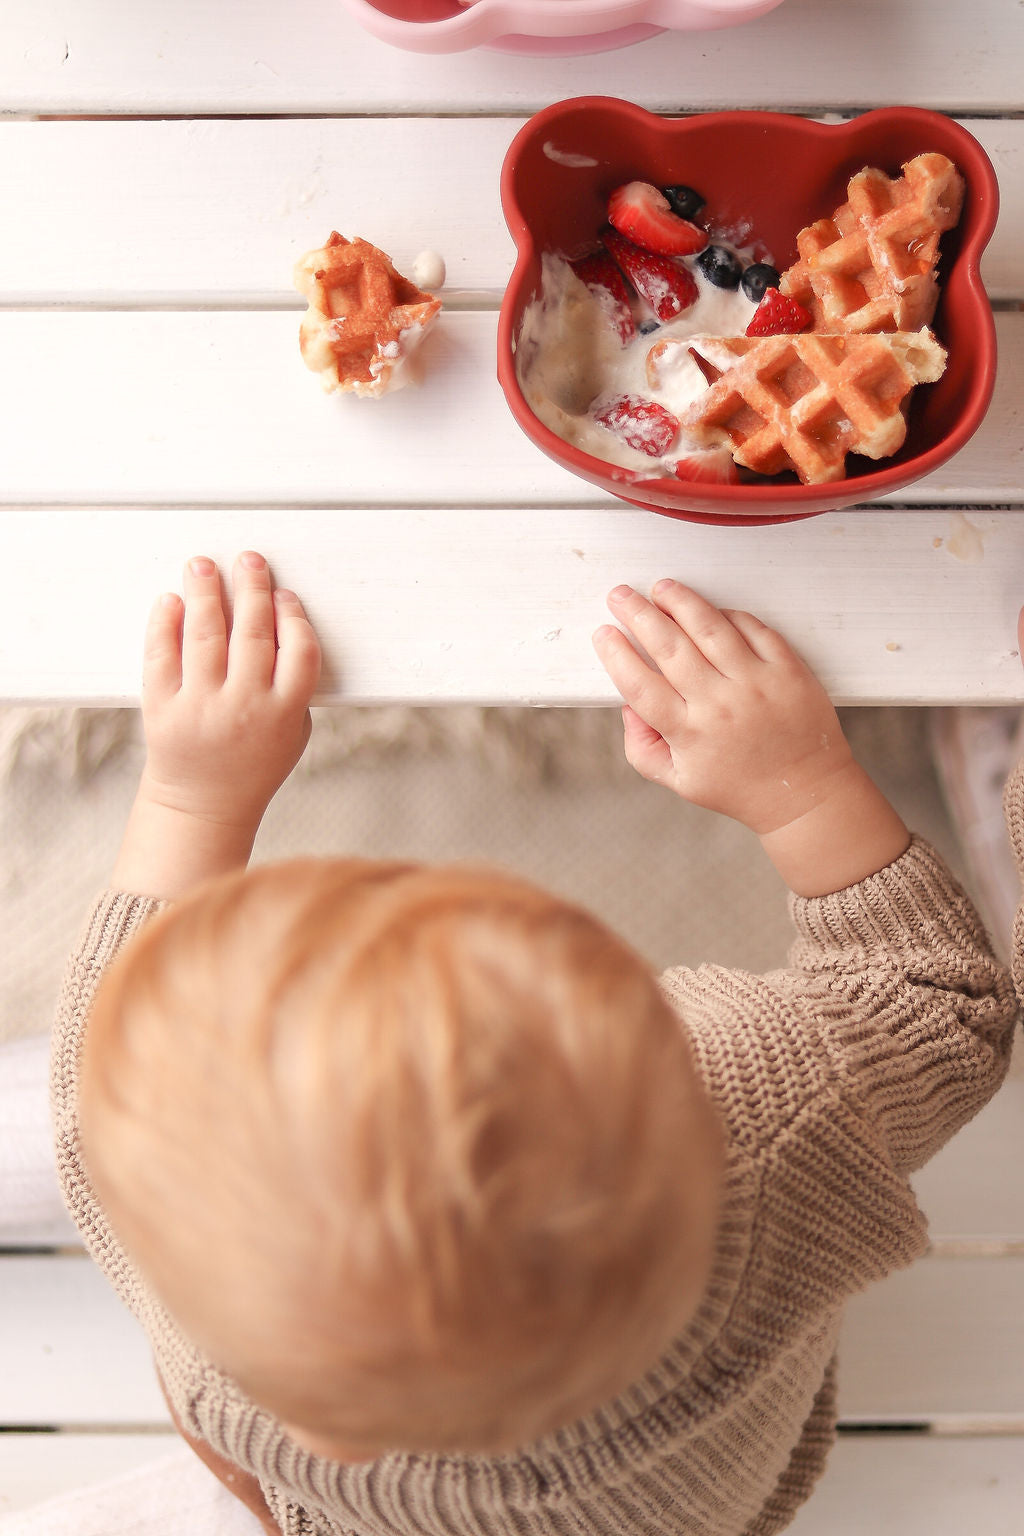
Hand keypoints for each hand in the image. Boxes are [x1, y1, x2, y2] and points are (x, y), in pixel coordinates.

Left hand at [112, 552, 320, 897]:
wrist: (203, 805)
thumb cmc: (253, 763)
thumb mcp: (292, 733)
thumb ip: (294, 686)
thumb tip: (281, 619)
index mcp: (285, 712)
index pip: (299, 648)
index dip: (292, 615)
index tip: (283, 594)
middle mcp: (245, 707)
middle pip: (253, 632)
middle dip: (251, 588)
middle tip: (248, 559)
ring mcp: (202, 708)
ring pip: (206, 635)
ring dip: (205, 593)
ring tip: (202, 565)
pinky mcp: (162, 710)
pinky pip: (162, 656)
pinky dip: (164, 624)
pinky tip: (171, 601)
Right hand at [593, 581, 908, 894]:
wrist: (805, 794)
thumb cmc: (739, 787)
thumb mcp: (679, 781)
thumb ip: (641, 747)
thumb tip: (627, 706)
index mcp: (688, 734)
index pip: (640, 685)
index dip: (616, 654)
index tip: (603, 633)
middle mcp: (720, 705)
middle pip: (669, 647)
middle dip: (637, 614)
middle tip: (620, 595)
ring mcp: (756, 684)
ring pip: (710, 627)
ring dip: (680, 601)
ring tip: (661, 588)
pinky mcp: (787, 670)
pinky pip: (753, 628)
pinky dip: (727, 613)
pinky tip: (709, 609)